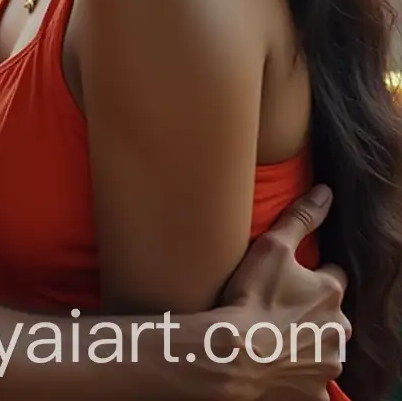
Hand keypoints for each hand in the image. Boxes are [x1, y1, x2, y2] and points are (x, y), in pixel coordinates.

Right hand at [221, 185, 349, 398]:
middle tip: (280, 309)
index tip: (290, 280)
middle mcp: (339, 330)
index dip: (312, 276)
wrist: (234, 353)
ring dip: (309, 343)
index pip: (333, 277)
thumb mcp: (273, 246)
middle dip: (314, 312)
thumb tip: (326, 192)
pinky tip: (280, 368)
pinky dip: (302, 377)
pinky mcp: (315, 391)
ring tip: (276, 337)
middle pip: (332, 315)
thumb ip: (302, 218)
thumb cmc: (253, 296)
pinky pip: (314, 384)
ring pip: (325, 348)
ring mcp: (329, 364)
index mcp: (331, 292)